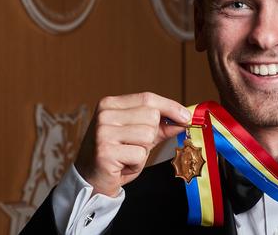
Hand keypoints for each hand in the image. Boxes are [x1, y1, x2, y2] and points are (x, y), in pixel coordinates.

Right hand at [74, 92, 188, 196]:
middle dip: (151, 136)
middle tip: (133, 146)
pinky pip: (140, 154)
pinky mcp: (105, 151)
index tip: (186, 116)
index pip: (148, 98)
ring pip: (148, 135)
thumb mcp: (138, 136)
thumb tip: (184, 118)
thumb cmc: (116, 155)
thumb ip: (160, 126)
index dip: (170, 107)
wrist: (91, 180)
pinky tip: (122, 165)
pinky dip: (136, 163)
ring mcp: (103, 132)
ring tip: (127, 155)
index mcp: (110, 104)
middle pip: (151, 116)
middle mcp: (105, 114)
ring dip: (143, 151)